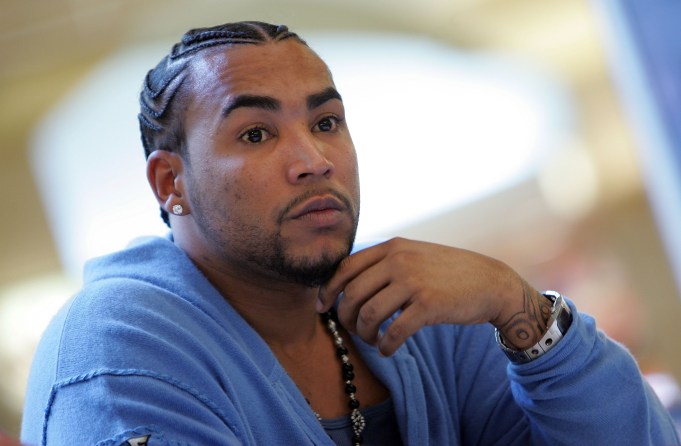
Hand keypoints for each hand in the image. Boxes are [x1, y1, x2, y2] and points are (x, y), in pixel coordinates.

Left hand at [317, 238, 549, 355]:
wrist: (491, 282)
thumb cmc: (448, 272)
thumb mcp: (414, 254)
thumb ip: (385, 262)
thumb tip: (348, 283)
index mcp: (392, 247)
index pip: (345, 267)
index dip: (328, 290)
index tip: (323, 307)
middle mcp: (400, 260)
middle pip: (352, 294)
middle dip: (346, 318)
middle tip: (354, 330)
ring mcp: (414, 281)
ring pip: (369, 314)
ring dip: (364, 334)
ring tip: (373, 340)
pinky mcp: (429, 305)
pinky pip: (394, 332)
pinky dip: (385, 345)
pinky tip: (387, 349)